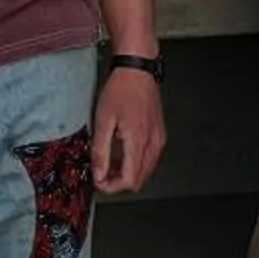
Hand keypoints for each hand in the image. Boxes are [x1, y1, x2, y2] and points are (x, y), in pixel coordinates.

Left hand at [92, 67, 165, 194]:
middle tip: (102, 174)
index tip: (98, 181)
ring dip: (127, 174)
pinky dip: (135, 164)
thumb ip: (101, 151)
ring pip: (145, 172)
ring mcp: (159, 140)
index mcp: (138, 141)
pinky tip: (122, 153)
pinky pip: (150, 160)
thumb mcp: (103, 121)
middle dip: (119, 183)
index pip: (129, 180)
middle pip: (139, 180)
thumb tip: (99, 175)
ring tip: (110, 163)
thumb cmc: (121, 90)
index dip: (112, 186)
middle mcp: (153, 143)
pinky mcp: (160, 136)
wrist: (138, 71)